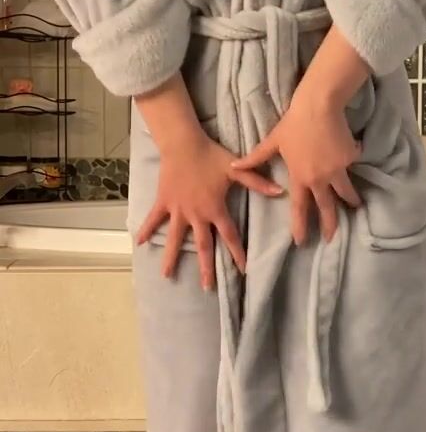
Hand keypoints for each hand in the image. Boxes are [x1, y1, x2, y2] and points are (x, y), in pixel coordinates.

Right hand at [137, 129, 282, 286]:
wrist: (183, 144)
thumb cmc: (211, 156)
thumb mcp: (236, 169)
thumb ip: (257, 182)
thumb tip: (279, 191)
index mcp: (215, 209)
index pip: (229, 236)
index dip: (237, 253)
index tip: (242, 270)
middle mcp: (196, 214)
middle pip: (203, 245)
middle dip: (206, 267)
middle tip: (207, 287)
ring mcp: (178, 210)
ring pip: (175, 239)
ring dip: (171, 257)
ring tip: (167, 276)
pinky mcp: (164, 202)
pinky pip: (153, 219)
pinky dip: (146, 230)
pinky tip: (139, 243)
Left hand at [232, 87, 361, 243]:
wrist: (318, 106)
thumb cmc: (292, 123)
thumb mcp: (272, 142)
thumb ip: (255, 158)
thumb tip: (234, 165)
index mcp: (300, 177)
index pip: (300, 208)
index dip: (301, 226)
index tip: (301, 241)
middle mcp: (319, 178)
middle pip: (327, 208)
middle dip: (330, 225)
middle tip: (331, 238)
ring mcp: (337, 169)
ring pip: (345, 192)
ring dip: (350, 201)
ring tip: (354, 206)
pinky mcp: (349, 158)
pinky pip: (351, 165)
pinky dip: (351, 164)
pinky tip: (352, 159)